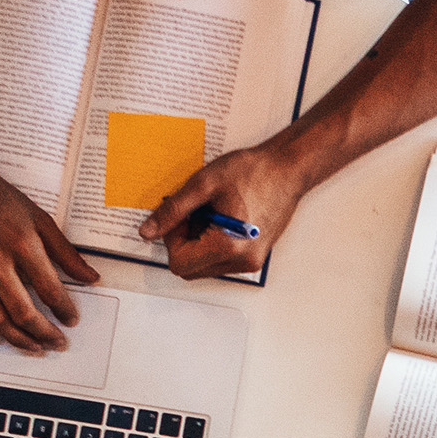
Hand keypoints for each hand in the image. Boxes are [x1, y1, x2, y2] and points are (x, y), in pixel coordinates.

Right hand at [0, 160, 96, 347]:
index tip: (71, 319)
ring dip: (18, 340)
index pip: (50, 290)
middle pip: (24, 313)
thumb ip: (65, 251)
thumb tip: (90, 277)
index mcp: (21, 243)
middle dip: (46, 334)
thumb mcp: (39, 218)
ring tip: (34, 347)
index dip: (65, 310)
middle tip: (57, 342)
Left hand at [139, 137, 314, 281]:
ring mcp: (250, 263)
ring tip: (212, 214)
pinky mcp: (254, 258)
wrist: (288, 168)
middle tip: (194, 214)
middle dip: (183, 243)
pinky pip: (220, 261)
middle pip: (190, 269)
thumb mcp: (203, 185)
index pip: (179, 262)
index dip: (171, 239)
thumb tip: (148, 231)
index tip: (180, 216)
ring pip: (203, 267)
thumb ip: (172, 211)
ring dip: (198, 244)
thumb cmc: (253, 172)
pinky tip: (221, 219)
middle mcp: (241, 262)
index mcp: (228, 247)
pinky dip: (212, 244)